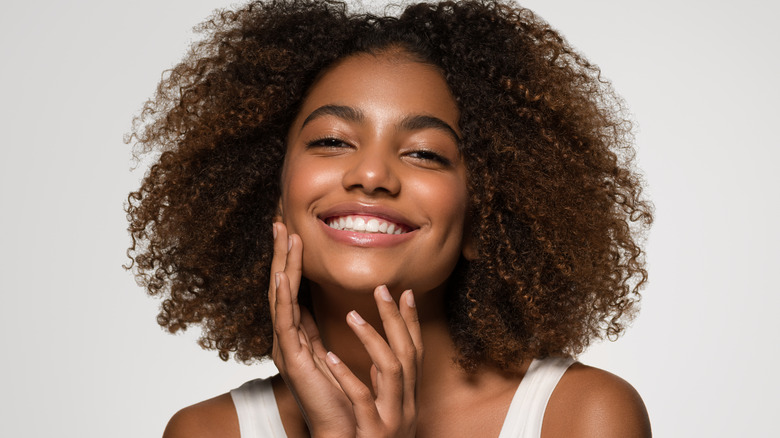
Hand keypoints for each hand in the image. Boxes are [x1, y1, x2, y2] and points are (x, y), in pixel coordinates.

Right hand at [269, 222, 354, 435]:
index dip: (291, 260)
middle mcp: (287, 337)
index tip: (291, 232)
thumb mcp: (330, 354)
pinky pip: (285, 320)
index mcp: (298, 335)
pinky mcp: (292, 357)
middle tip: (279, 222)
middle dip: (281, 254)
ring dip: (283, 265)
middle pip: (282, 287)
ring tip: (284, 236)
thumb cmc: (340, 396)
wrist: (342, 429)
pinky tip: (283, 274)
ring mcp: (287, 346)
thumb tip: (327, 306)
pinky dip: (283, 295)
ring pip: (281, 297)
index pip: (292, 289)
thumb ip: (322, 331)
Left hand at [325, 286, 423, 437]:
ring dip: (373, 340)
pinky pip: (363, 401)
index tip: (405, 292)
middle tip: (381, 288)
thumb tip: (376, 358)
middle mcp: (407, 406)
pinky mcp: (374, 434)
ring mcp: (393, 420)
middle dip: (397, 319)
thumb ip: (382, 385)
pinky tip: (330, 357)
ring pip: (394, 371)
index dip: (411, 322)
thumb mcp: (383, 412)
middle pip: (408, 354)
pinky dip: (349, 377)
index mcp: (408, 399)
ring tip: (350, 316)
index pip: (414, 352)